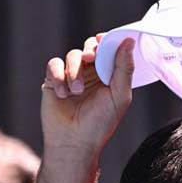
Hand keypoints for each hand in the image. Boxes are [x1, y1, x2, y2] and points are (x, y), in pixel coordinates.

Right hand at [41, 34, 134, 156]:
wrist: (74, 142)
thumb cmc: (100, 124)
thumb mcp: (119, 96)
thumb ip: (124, 69)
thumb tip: (128, 41)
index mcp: (108, 77)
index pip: (108, 51)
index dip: (106, 42)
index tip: (103, 40)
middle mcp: (90, 75)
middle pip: (89, 48)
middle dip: (90, 51)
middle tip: (89, 60)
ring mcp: (71, 77)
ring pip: (71, 55)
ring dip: (74, 71)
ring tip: (77, 91)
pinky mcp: (53, 81)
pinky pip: (54, 65)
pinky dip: (58, 75)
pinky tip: (62, 93)